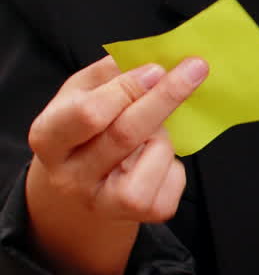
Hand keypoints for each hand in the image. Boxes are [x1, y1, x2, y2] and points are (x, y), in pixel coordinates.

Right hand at [25, 54, 208, 274]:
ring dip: (164, 136)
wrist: (81, 184)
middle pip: (125, 134)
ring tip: (152, 132)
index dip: (127, 89)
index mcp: (47, 137)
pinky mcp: (138, 216)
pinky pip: (172, 184)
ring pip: (152, 159)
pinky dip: (174, 164)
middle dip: (165, 97)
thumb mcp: (83, 91)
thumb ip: (111, 72)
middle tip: (195, 69)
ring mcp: (102, 203)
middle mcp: (70, 177)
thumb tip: (153, 58)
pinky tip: (156, 159)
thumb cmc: (85, 126)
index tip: (157, 68)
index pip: (89, 113)